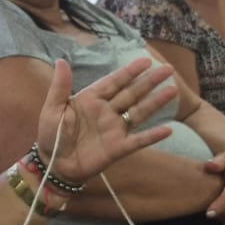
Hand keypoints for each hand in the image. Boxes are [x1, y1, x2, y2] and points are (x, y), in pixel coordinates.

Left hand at [33, 56, 176, 185]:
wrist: (54, 164)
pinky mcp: (118, 148)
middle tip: (168, 69)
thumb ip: (60, 86)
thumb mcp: (52, 108)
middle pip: (132, 93)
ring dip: (156, 102)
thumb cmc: (51, 135)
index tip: (146, 60)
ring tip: (173, 91)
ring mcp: (114, 129)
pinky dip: (152, 136)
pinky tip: (168, 129)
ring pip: (139, 112)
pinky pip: (138, 141)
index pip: (114, 81)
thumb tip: (61, 60)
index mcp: (92, 99)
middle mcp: (107, 111)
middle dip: (150, 81)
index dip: (130, 71)